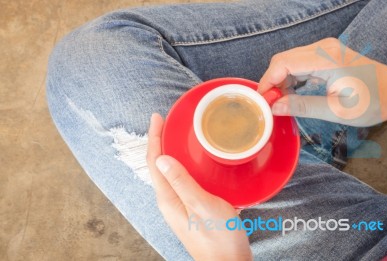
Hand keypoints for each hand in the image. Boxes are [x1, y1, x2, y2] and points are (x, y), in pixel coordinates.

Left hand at [146, 113, 251, 260]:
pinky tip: (195, 160)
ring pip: (171, 172)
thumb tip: (162, 159)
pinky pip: (182, 180)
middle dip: (159, 141)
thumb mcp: (203, 206)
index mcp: (168, 199)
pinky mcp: (191, 207)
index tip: (157, 117)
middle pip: (159, 165)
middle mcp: (170, 201)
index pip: (154, 162)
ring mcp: (180, 204)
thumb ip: (183, 183)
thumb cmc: (220, 238)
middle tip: (166, 122)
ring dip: (171, 152)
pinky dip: (184, 165)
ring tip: (177, 135)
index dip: (154, 137)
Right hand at [258, 38, 386, 126]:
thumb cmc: (372, 102)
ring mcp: (325, 48)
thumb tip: (274, 107)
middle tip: (269, 104)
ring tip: (281, 101)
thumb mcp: (336, 111)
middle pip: (282, 59)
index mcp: (326, 59)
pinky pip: (298, 61)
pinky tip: (293, 92)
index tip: (262, 100)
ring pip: (288, 60)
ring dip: (280, 80)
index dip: (267, 81)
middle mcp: (323, 47)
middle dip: (271, 81)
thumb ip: (302, 107)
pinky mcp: (325, 53)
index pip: (283, 63)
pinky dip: (291, 77)